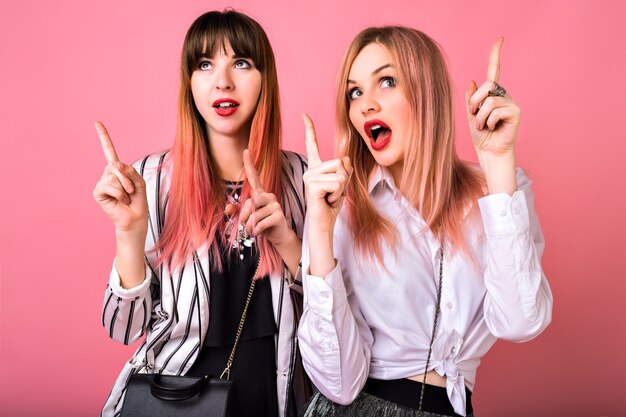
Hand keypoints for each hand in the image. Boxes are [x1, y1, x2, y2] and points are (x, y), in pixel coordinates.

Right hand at [92, 121, 147, 233]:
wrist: (135, 217)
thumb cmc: (138, 200)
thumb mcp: (139, 181)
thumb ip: (130, 170)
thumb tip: (114, 164)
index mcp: (117, 170)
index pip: (109, 150)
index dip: (103, 137)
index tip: (97, 122)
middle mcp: (107, 174)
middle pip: (116, 165)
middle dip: (128, 178)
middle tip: (131, 191)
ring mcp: (101, 183)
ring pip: (114, 176)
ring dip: (125, 188)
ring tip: (126, 197)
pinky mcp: (98, 192)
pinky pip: (110, 186)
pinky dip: (120, 194)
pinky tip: (120, 201)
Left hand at [239, 149, 294, 247]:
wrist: (278, 236)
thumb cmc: (261, 224)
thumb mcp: (247, 217)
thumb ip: (237, 211)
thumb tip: (228, 208)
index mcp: (260, 194)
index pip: (254, 177)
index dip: (249, 165)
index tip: (245, 151)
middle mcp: (268, 196)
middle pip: (250, 202)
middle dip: (243, 217)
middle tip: (245, 225)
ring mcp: (275, 204)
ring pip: (254, 215)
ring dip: (249, 226)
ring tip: (252, 230)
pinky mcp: (279, 215)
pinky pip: (260, 223)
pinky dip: (256, 230)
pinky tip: (258, 233)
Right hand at [302, 114, 352, 235]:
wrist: (323, 225)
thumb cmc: (330, 207)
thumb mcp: (342, 186)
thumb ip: (345, 171)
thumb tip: (346, 159)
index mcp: (316, 168)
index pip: (312, 145)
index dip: (309, 129)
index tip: (304, 114)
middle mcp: (310, 170)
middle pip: (340, 162)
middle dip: (344, 180)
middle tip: (333, 194)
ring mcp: (309, 177)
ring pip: (340, 173)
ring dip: (341, 188)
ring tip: (330, 197)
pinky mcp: (312, 185)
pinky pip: (337, 183)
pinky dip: (338, 194)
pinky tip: (327, 201)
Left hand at [466, 37, 520, 157]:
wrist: (488, 152)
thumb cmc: (480, 135)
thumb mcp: (470, 114)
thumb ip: (471, 99)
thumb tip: (472, 81)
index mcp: (492, 93)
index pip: (494, 71)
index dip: (496, 54)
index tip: (500, 39)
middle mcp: (503, 95)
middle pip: (488, 84)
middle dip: (475, 101)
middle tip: (475, 116)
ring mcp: (511, 103)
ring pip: (489, 99)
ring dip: (480, 116)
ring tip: (484, 126)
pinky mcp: (516, 112)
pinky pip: (495, 110)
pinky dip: (488, 121)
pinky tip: (493, 128)